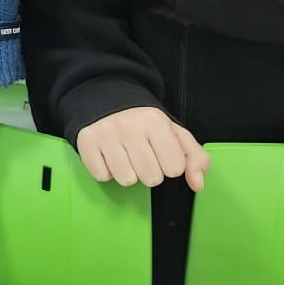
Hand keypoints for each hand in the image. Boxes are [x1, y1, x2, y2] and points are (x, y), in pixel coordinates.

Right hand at [77, 108, 208, 190]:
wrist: (106, 99)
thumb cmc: (145, 123)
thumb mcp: (175, 133)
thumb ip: (195, 158)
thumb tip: (197, 185)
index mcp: (156, 122)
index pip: (174, 168)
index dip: (170, 165)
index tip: (161, 153)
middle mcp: (130, 126)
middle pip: (151, 178)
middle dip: (149, 172)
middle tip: (142, 156)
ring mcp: (106, 134)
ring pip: (126, 180)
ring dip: (128, 173)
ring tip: (126, 157)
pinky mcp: (86, 142)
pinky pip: (102, 176)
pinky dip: (107, 171)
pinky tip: (108, 156)